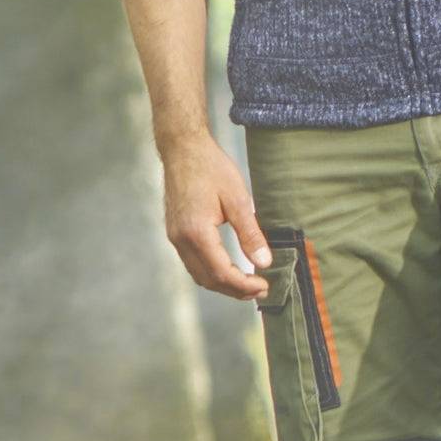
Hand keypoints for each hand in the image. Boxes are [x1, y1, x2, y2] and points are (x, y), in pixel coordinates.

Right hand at [161, 130, 269, 300]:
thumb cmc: (211, 168)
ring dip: (223, 284)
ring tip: (247, 284)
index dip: (243, 285)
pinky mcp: (175, 233)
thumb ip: (250, 234)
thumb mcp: (238, 199)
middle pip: (208, 279)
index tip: (265, 285)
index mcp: (196, 232)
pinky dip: (211, 272)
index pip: (221, 273)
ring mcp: (175, 237)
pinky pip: (192, 263)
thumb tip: (264, 262)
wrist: (183, 149)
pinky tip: (228, 268)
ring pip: (198, 274)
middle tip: (260, 290)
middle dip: (235, 290)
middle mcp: (181, 239)